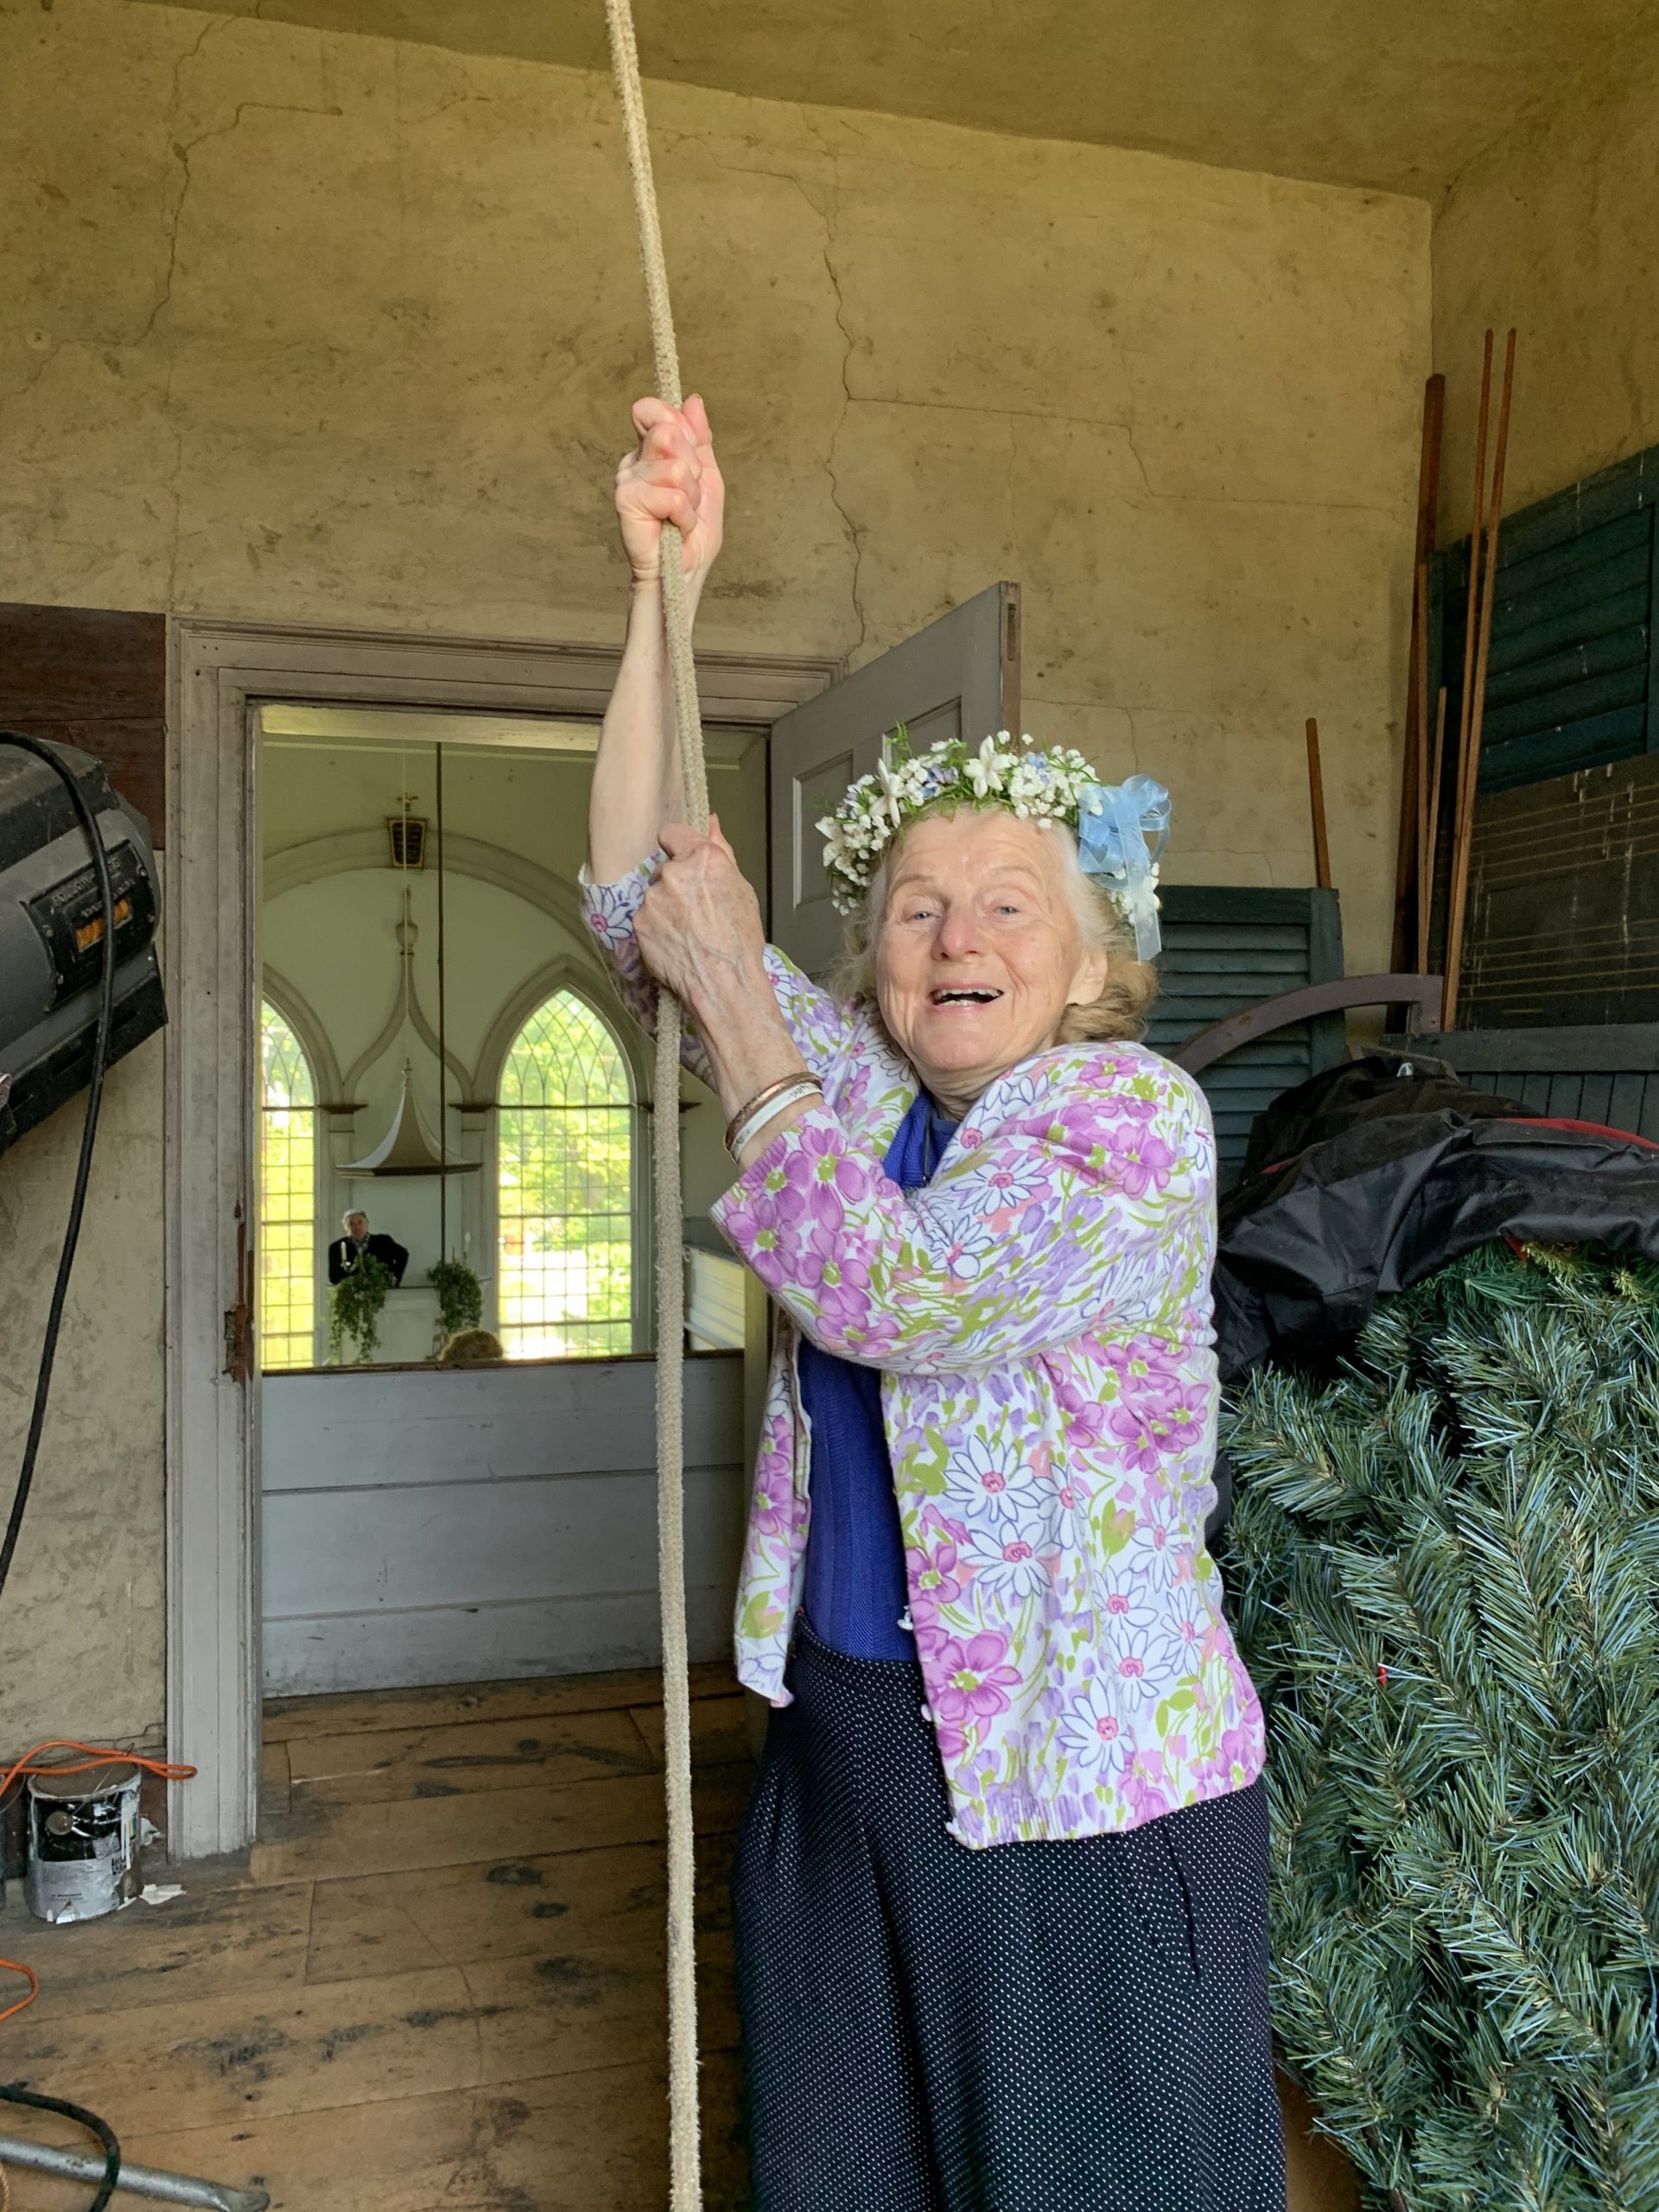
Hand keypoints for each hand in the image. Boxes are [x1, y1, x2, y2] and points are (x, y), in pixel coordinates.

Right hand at [615, 394, 724, 587]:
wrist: (683, 572)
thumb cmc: (692, 532)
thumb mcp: (707, 478)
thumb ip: (700, 440)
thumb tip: (693, 401)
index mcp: (650, 451)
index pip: (654, 410)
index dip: (678, 427)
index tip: (690, 461)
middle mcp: (633, 460)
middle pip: (668, 432)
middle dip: (692, 468)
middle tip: (687, 496)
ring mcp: (626, 479)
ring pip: (676, 467)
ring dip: (690, 497)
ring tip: (681, 515)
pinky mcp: (626, 500)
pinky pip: (671, 495)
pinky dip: (683, 515)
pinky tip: (674, 527)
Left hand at [635, 815, 763, 1010]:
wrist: (724, 984)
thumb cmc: (740, 941)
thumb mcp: (741, 890)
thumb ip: (721, 852)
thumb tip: (711, 822)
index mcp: (702, 858)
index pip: (672, 833)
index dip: (677, 848)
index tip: (683, 862)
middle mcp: (673, 873)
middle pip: (665, 870)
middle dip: (676, 886)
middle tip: (696, 912)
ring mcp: (652, 899)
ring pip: (654, 896)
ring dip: (665, 909)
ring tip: (687, 934)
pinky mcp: (638, 923)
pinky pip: (645, 919)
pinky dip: (656, 929)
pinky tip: (674, 944)